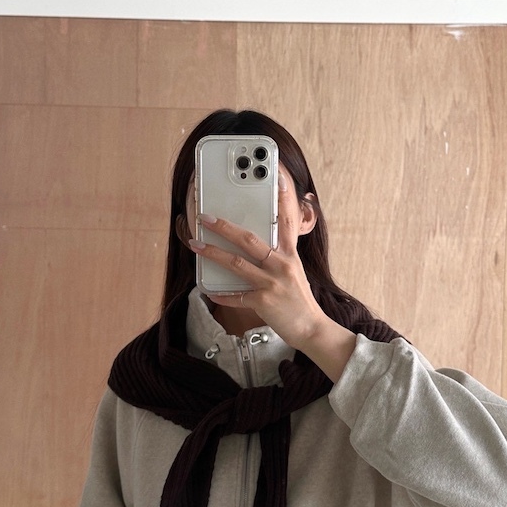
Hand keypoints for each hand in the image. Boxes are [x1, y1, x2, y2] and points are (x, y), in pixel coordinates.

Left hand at [189, 172, 325, 349]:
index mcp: (290, 255)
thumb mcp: (294, 271)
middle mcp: (282, 265)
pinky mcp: (264, 302)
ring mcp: (273, 283)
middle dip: (224, 226)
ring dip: (213, 253)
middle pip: (249, 239)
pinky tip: (208, 290)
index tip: (276, 178)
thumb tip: (256, 244)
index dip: (282, 198)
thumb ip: (278, 255)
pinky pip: (236, 296)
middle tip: (205, 217)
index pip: (286, 221)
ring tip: (195, 244)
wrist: (311, 328)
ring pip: (237, 263)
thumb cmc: (299, 299)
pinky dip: (221, 293)